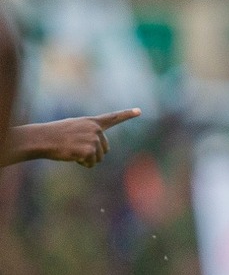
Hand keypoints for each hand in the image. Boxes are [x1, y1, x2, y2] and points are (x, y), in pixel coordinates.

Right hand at [17, 109, 141, 166]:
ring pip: (99, 158)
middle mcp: (95, 129)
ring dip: (87, 159)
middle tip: (75, 147)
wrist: (42, 139)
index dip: (127, 114)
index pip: (112, 117)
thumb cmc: (55, 134)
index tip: (139, 111)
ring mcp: (93, 139)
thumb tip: (98, 149)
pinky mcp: (89, 150)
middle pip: (105, 149)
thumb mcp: (74, 129)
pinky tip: (71, 155)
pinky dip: (82, 163)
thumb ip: (89, 134)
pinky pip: (91, 163)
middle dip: (93, 153)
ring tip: (72, 150)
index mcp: (91, 122)